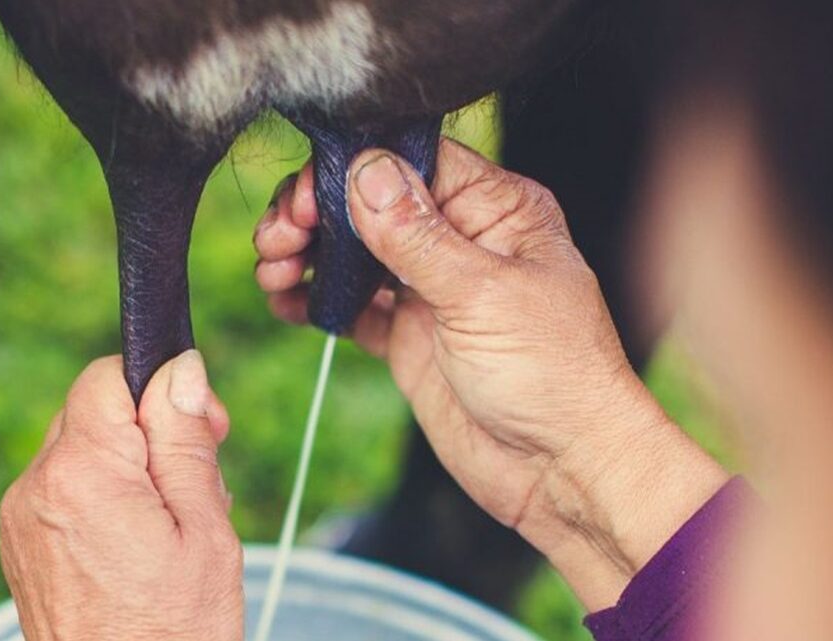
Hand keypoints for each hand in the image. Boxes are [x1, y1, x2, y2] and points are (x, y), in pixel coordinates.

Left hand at [0, 351, 242, 639]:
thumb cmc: (175, 631)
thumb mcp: (203, 529)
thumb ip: (184, 440)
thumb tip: (180, 367)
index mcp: (81, 474)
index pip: (107, 375)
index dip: (160, 386)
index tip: (202, 427)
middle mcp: (35, 487)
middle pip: (94, 410)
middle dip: (149, 429)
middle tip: (199, 481)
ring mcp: (19, 519)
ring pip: (80, 447)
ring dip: (128, 465)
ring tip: (170, 524)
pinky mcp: (18, 544)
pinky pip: (63, 489)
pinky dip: (102, 496)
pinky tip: (138, 542)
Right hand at [254, 138, 727, 609]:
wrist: (560, 472)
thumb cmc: (555, 377)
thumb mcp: (482, 295)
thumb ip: (417, 236)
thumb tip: (365, 171)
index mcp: (497, 211)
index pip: (413, 161)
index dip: (355, 170)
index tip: (308, 197)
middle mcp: (461, 240)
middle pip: (372, 202)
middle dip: (317, 212)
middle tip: (279, 238)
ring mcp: (431, 289)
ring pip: (354, 251)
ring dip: (306, 253)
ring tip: (272, 269)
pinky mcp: (408, 335)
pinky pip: (350, 305)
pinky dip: (313, 299)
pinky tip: (286, 301)